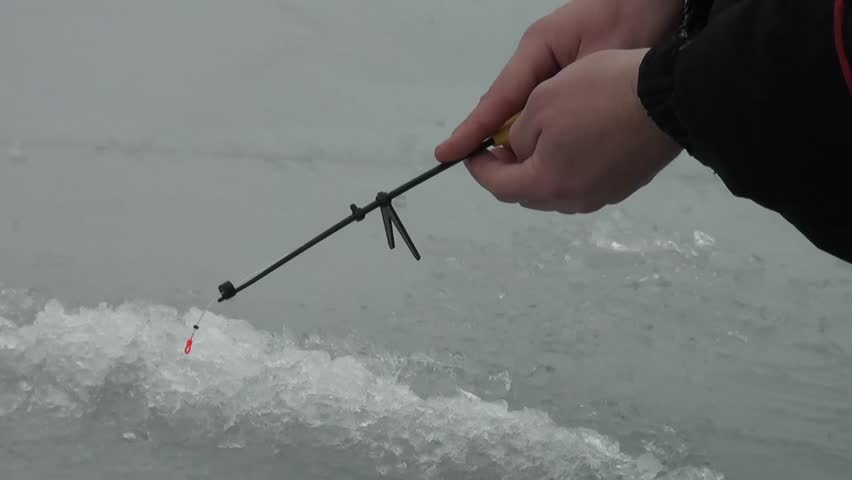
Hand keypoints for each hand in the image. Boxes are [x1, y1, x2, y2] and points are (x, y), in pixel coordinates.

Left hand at [444, 48, 680, 213]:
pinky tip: (572, 144)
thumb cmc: (598, 96)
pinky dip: (568, 169)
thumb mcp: (541, 104)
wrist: (668, 99)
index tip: (472, 153)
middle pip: (528, 194)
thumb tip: (518, 151)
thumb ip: (518, 135)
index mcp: (547, 184)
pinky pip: (584, 183)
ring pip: (557, 191)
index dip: (480, 169)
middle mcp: (574, 200)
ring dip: (540, 172)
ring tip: (538, 142)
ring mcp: (603, 195)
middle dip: (510, 172)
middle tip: (504, 145)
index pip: (500, 186)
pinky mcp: (625, 185)